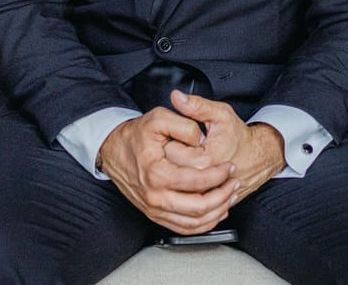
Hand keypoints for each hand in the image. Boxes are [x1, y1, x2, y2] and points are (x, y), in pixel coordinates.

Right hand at [98, 107, 237, 234]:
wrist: (113, 150)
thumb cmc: (135, 136)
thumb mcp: (158, 118)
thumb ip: (183, 124)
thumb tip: (201, 139)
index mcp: (157, 173)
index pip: (197, 181)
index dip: (219, 175)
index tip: (229, 166)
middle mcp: (155, 196)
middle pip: (199, 208)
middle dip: (223, 196)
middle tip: (234, 183)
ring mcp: (154, 208)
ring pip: (194, 223)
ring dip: (217, 212)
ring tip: (229, 197)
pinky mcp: (155, 214)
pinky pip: (184, 228)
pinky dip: (204, 224)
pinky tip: (215, 211)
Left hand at [162, 90, 284, 204]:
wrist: (259, 157)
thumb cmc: (239, 136)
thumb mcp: (220, 114)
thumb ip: (196, 105)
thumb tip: (176, 96)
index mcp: (203, 160)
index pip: (169, 150)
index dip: (171, 138)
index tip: (179, 135)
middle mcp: (203, 181)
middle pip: (169, 167)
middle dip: (171, 154)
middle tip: (183, 145)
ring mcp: (206, 193)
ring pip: (176, 182)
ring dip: (177, 169)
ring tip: (188, 157)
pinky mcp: (208, 200)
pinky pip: (186, 192)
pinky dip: (185, 182)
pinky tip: (192, 170)